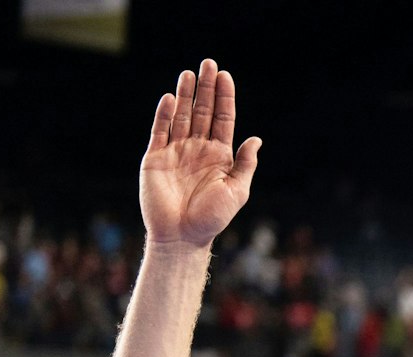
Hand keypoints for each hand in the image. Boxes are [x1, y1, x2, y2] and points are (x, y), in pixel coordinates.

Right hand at [140, 59, 260, 247]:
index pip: (222, 119)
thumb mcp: (237, 191)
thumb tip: (257, 139)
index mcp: (219, 156)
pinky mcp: (155, 158)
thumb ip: (245, 164)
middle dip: (206, 89)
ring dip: (184, 95)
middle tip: (208, 64)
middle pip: (202, 111)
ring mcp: (176, 151)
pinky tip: (169, 98)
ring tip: (189, 73)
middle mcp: (198, 149)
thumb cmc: (212, 218)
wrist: (182, 236)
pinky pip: (159, 131)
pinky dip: (164, 115)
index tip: (226, 76)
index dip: (224, 98)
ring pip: (180, 116)